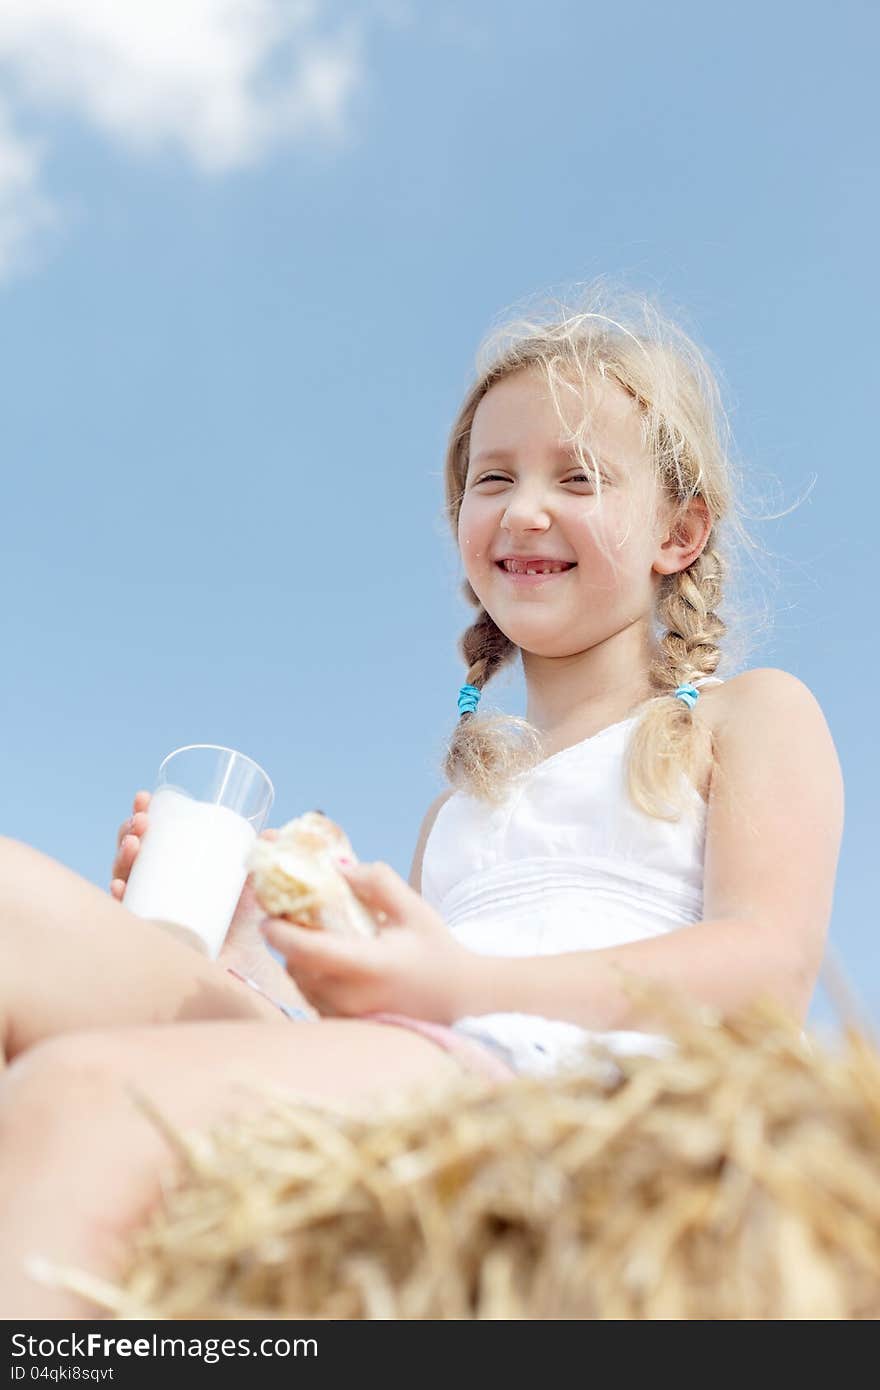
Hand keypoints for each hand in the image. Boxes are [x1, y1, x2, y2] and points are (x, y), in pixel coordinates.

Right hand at [109, 792, 278, 968]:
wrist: (247, 967)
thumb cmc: (245, 925)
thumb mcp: (254, 885)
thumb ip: (263, 859)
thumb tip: (271, 832)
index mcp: (172, 873)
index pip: (150, 839)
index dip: (142, 816)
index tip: (144, 796)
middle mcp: (154, 892)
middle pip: (132, 857)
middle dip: (129, 833)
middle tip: (141, 821)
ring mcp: (149, 913)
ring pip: (126, 881)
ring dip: (122, 859)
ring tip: (134, 843)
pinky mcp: (149, 937)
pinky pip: (128, 918)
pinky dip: (120, 902)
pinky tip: (121, 888)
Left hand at [260, 860, 475, 1023]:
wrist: (460, 1000)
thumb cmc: (438, 953)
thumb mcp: (414, 909)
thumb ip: (377, 882)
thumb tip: (339, 867)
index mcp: (368, 965)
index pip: (309, 952)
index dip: (281, 934)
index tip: (268, 918)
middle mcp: (353, 997)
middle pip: (297, 967)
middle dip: (287, 943)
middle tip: (287, 917)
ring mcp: (349, 1017)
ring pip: (303, 986)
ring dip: (299, 961)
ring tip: (309, 937)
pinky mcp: (349, 1027)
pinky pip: (314, 1000)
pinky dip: (312, 979)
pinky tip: (328, 963)